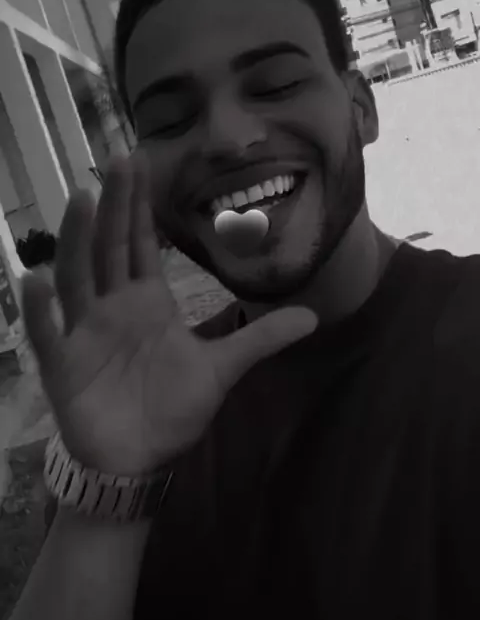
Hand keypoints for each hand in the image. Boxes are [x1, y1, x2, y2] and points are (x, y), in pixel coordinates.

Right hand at [20, 152, 316, 476]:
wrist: (139, 459)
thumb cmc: (170, 408)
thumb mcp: (221, 368)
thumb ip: (260, 339)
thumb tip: (313, 317)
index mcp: (146, 300)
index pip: (140, 242)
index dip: (138, 205)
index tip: (138, 162)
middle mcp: (112, 306)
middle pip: (110, 245)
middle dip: (114, 204)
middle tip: (118, 160)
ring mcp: (84, 331)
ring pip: (78, 277)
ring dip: (77, 239)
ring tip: (81, 199)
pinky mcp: (64, 365)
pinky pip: (48, 333)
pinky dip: (38, 310)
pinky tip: (34, 281)